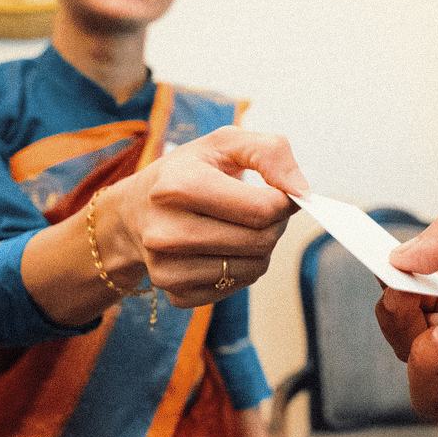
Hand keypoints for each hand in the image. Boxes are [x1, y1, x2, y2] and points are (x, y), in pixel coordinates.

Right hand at [90, 127, 308, 309]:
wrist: (136, 210)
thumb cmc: (188, 171)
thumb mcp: (225, 143)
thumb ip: (270, 153)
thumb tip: (301, 191)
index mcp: (177, 186)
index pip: (261, 209)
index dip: (285, 201)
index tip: (281, 193)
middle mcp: (166, 232)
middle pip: (261, 241)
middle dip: (275, 224)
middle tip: (262, 208)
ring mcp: (166, 268)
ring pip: (254, 268)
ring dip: (262, 247)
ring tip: (240, 225)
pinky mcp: (174, 293)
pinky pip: (237, 287)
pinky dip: (242, 268)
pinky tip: (223, 247)